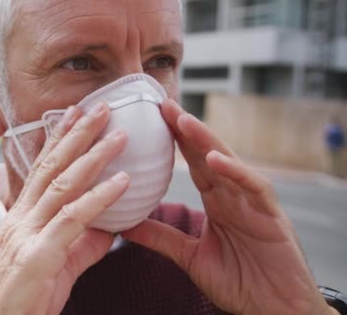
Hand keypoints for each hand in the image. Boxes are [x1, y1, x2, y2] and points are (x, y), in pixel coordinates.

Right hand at [0, 103, 129, 314]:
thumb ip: (83, 243)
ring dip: (93, 156)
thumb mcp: (56, 266)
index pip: (42, 168)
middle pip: (51, 166)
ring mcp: (26, 234)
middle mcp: (21, 218)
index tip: (76, 113)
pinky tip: (122, 183)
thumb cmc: (22, 299)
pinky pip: (72, 220)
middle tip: (101, 107)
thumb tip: (111, 227)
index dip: (60, 139)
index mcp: (22, 217)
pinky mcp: (37, 255)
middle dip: (77, 134)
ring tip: (118, 135)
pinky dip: (98, 198)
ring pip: (62, 185)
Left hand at [122, 99, 333, 314]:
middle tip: (162, 104)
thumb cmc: (240, 282)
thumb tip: (124, 225)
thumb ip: (161, 237)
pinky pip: (253, 188)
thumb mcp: (190, 256)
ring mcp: (253, 203)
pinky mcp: (272, 216)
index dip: (174, 140)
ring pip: (228, 163)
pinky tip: (215, 160)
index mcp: (217, 201)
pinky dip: (235, 172)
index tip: (151, 119)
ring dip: (206, 141)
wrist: (274, 312)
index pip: (192, 163)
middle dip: (186, 128)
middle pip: (207, 154)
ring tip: (183, 121)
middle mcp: (234, 196)